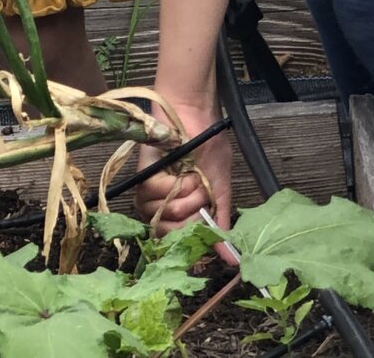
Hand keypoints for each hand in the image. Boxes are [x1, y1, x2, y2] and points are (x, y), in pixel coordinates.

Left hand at [137, 86, 230, 235]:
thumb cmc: (208, 145)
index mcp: (180, 209)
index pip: (174, 242)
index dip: (189, 240)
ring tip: (194, 179)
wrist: (195, 113)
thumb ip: (220, 222)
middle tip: (201, 194)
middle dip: (190, 217)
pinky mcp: (141, 172)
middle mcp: (162, 202)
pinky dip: (171, 186)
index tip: (203, 228)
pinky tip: (181, 173)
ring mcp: (150, 189)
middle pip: (166, 234)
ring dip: (184, 199)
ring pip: (161, 214)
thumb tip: (232, 261)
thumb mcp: (219, 188)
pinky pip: (151, 193)